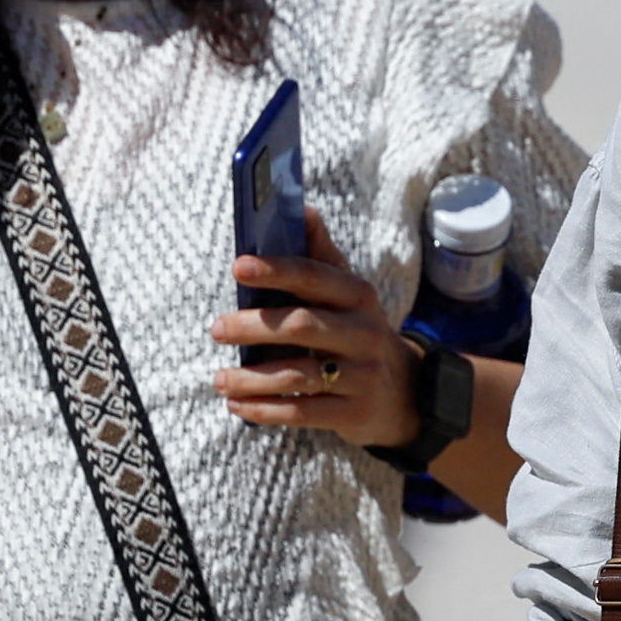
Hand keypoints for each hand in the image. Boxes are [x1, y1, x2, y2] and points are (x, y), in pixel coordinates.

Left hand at [215, 209, 410, 448]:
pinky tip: (238, 406)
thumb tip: (301, 208)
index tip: (238, 267)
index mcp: (358, 295)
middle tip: (217, 329)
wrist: (404, 393)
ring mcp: (362, 375)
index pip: (315, 277)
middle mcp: (365, 332)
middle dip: (253, 327)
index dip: (277, 270)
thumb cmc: (356, 332)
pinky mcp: (354, 413)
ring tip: (219, 380)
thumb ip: (320, 256)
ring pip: (298, 375)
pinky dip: (265, 410)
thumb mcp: (347, 294)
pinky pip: (303, 412)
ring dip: (252, 378)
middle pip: (302, 325)